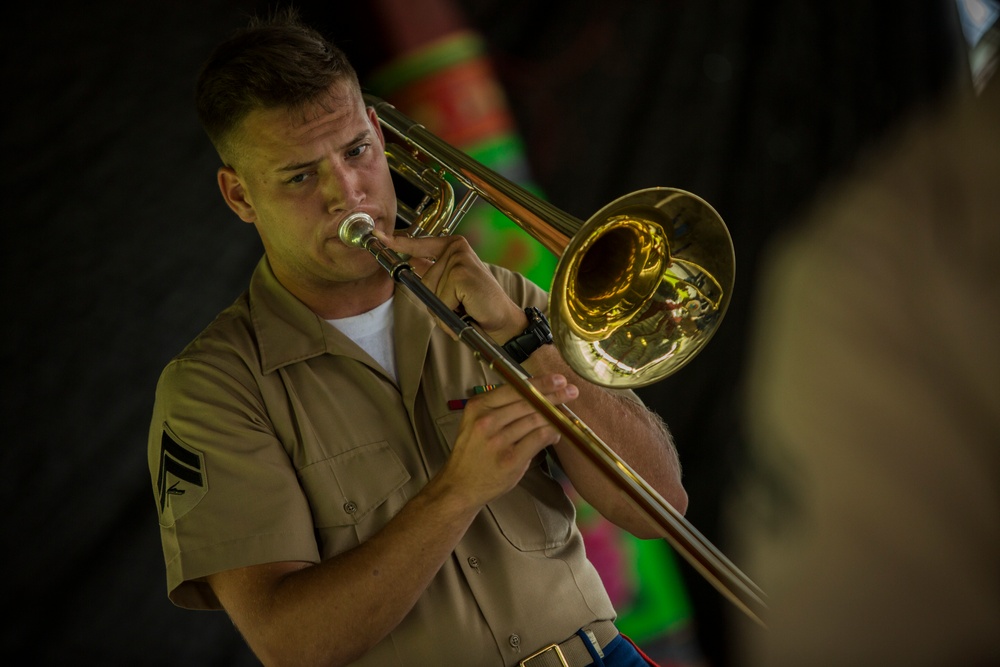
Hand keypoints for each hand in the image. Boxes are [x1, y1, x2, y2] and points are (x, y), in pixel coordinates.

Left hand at [374, 231, 527, 342]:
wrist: (502, 322)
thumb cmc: (477, 306)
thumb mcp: (451, 286)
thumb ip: (432, 272)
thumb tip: (410, 264)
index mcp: (453, 247)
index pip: (420, 245)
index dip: (399, 243)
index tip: (378, 237)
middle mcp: (456, 248)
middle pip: (423, 281)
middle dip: (436, 300)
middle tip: (460, 304)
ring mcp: (459, 260)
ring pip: (431, 292)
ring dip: (444, 309)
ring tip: (464, 308)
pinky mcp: (461, 274)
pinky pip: (440, 300)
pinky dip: (451, 312)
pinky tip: (467, 309)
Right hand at [441, 374, 578, 506]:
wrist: (460, 485)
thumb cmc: (472, 452)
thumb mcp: (476, 423)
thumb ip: (500, 408)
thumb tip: (535, 394)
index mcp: (478, 407)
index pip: (514, 388)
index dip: (540, 382)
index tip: (557, 380)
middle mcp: (486, 421)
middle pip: (528, 401)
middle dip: (554, 395)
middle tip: (571, 391)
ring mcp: (499, 441)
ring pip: (536, 419)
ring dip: (555, 415)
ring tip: (566, 413)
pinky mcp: (511, 459)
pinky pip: (539, 438)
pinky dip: (552, 433)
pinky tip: (557, 433)